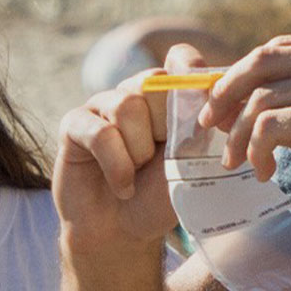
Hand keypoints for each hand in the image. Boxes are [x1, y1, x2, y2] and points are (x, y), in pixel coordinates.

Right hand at [55, 46, 206, 253]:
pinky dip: (117, 166)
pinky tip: (122, 186)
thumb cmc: (159, 197)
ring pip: (127, 105)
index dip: (193, 79)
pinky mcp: (74, 124)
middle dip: (166, 127)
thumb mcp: (192, 162)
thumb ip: (201, 125)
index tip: (207, 121)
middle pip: (155, 81)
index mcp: (167, 95)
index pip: (181, 58)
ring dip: (139, 151)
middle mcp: (134, 92)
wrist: (122, 232)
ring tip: (138, 174)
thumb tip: (216, 86)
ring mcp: (101, 105)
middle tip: (162, 159)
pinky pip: (100, 133)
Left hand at [200, 35, 290, 228]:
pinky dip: (256, 150)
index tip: (216, 105)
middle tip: (210, 127)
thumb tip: (221, 105)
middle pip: (261, 61)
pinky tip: (263, 171)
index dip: (237, 74)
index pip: (274, 48)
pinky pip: (271, 126)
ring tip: (241, 162)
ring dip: (241, 135)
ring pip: (261, 99)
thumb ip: (283, 105)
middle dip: (226, 94)